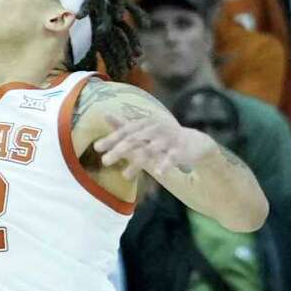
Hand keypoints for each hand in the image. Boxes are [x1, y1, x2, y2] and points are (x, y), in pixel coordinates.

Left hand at [93, 113, 213, 181]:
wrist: (193, 141)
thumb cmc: (161, 137)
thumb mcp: (142, 130)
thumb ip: (123, 125)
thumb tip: (104, 114)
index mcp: (145, 124)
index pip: (125, 131)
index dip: (111, 138)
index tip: (97, 148)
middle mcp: (155, 128)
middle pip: (134, 140)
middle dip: (118, 150)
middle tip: (104, 161)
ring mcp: (168, 139)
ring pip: (150, 151)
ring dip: (136, 164)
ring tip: (125, 176)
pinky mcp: (180, 150)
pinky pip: (171, 158)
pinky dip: (165, 165)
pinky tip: (158, 173)